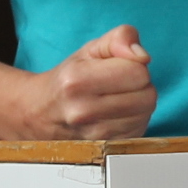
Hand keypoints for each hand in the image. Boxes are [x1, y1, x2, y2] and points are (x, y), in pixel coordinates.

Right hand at [27, 26, 155, 140]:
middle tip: (120, 84)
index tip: (118, 67)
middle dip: (140, 85)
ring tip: (116, 99)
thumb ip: (120, 38)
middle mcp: (83, 111)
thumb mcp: (90, 49)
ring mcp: (94, 135)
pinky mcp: (105, 148)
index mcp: (77, 80)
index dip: (134, 64)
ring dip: (138, 104)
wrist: (40, 113)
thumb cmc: (68, 78)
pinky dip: (133, 121)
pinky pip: (140, 130)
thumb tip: (142, 55)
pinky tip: (116, 115)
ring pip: (146, 114)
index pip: (138, 71)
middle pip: (147, 95)